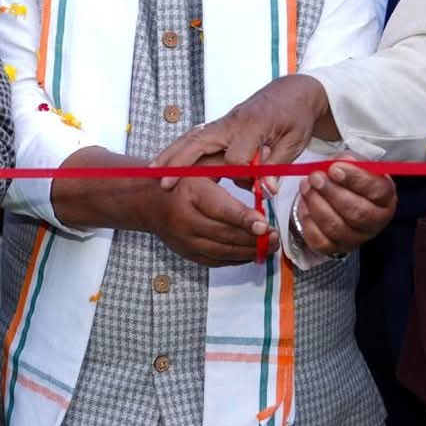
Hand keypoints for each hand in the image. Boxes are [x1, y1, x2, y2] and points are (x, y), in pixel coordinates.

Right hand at [145, 177, 273, 267]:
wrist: (149, 202)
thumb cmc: (183, 178)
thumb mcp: (204, 164)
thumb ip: (234, 166)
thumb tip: (263, 168)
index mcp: (191, 193)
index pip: (221, 209)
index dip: (244, 218)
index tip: (264, 225)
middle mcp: (186, 220)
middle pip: (225, 234)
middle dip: (254, 238)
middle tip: (276, 236)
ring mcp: (185, 240)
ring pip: (223, 251)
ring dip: (250, 251)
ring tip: (271, 246)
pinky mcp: (188, 253)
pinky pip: (217, 261)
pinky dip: (237, 259)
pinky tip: (253, 253)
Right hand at [155, 74, 331, 191]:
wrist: (292, 93)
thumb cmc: (295, 116)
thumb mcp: (295, 141)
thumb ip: (279, 165)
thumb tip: (267, 190)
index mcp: (253, 125)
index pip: (238, 157)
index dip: (243, 175)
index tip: (254, 186)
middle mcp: (232, 122)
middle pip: (200, 142)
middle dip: (182, 163)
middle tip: (165, 183)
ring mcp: (222, 123)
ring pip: (191, 138)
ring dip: (171, 154)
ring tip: (153, 172)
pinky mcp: (219, 126)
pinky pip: (194, 136)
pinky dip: (177, 148)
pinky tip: (163, 161)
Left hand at [293, 160, 395, 257]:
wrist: (336, 195)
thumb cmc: (347, 179)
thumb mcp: (350, 164)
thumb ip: (347, 161)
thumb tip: (343, 162)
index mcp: (385, 197)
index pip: (376, 190)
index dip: (355, 179)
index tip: (334, 169)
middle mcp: (375, 221)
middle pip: (357, 212)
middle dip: (332, 193)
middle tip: (315, 177)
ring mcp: (357, 238)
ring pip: (337, 227)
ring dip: (317, 205)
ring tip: (306, 187)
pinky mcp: (336, 248)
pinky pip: (321, 241)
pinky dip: (309, 222)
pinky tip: (305, 205)